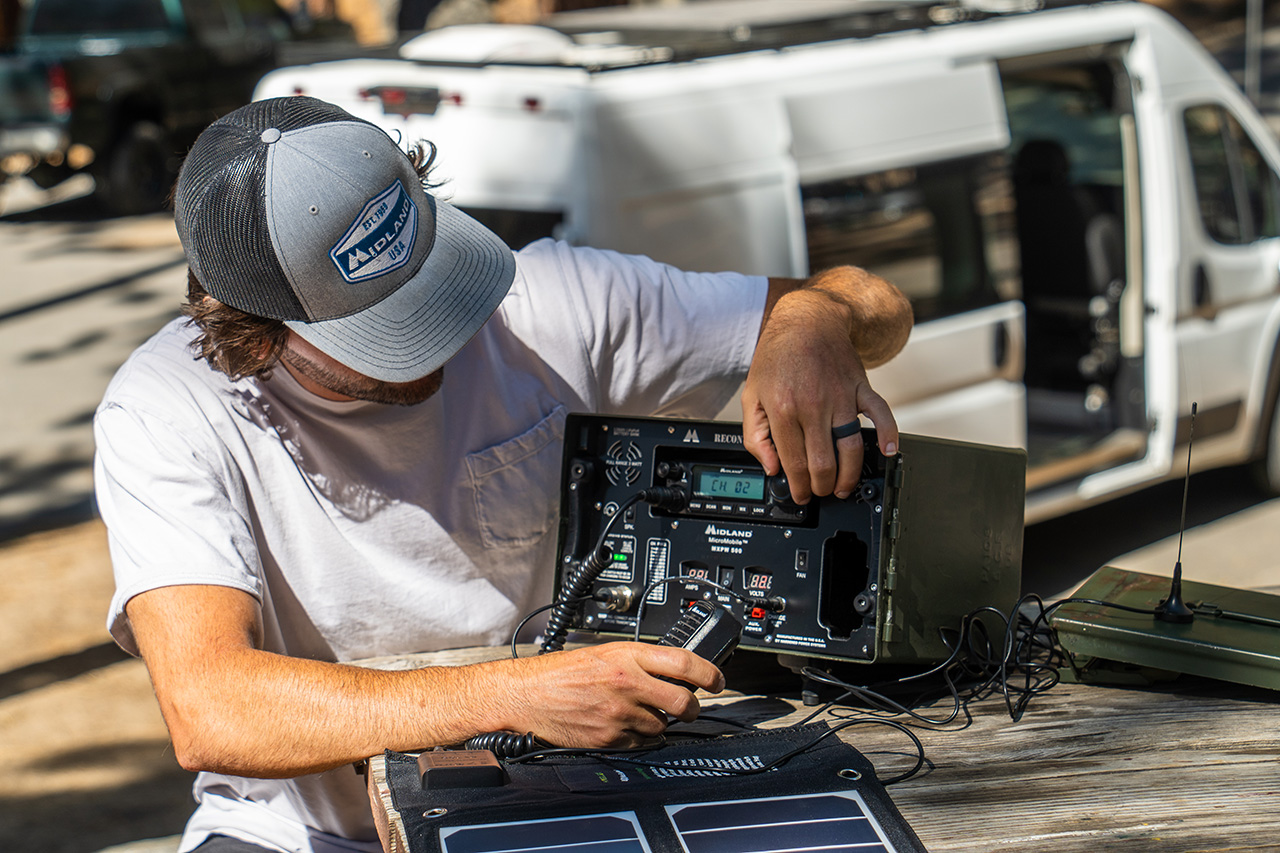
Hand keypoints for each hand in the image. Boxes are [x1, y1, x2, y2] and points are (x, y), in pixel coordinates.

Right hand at [485, 642, 724, 748]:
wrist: (527, 695)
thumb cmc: (560, 673)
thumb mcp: (604, 652)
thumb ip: (639, 661)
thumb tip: (672, 672)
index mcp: (627, 656)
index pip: (685, 663)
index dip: (710, 674)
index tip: (717, 680)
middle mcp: (627, 684)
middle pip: (683, 702)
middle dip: (691, 707)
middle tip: (688, 705)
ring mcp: (620, 714)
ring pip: (662, 726)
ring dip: (658, 721)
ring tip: (636, 711)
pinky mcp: (610, 739)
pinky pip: (641, 743)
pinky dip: (639, 738)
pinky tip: (623, 725)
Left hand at [742, 274, 904, 502]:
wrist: (807, 319)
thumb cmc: (778, 357)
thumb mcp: (752, 395)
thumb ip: (755, 434)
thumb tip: (771, 466)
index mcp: (784, 409)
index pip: (794, 462)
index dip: (798, 486)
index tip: (800, 494)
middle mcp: (813, 405)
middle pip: (823, 463)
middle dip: (821, 487)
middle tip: (820, 492)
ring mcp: (840, 397)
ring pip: (850, 449)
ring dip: (849, 475)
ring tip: (843, 486)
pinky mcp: (860, 388)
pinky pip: (881, 415)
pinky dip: (888, 435)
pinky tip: (889, 452)